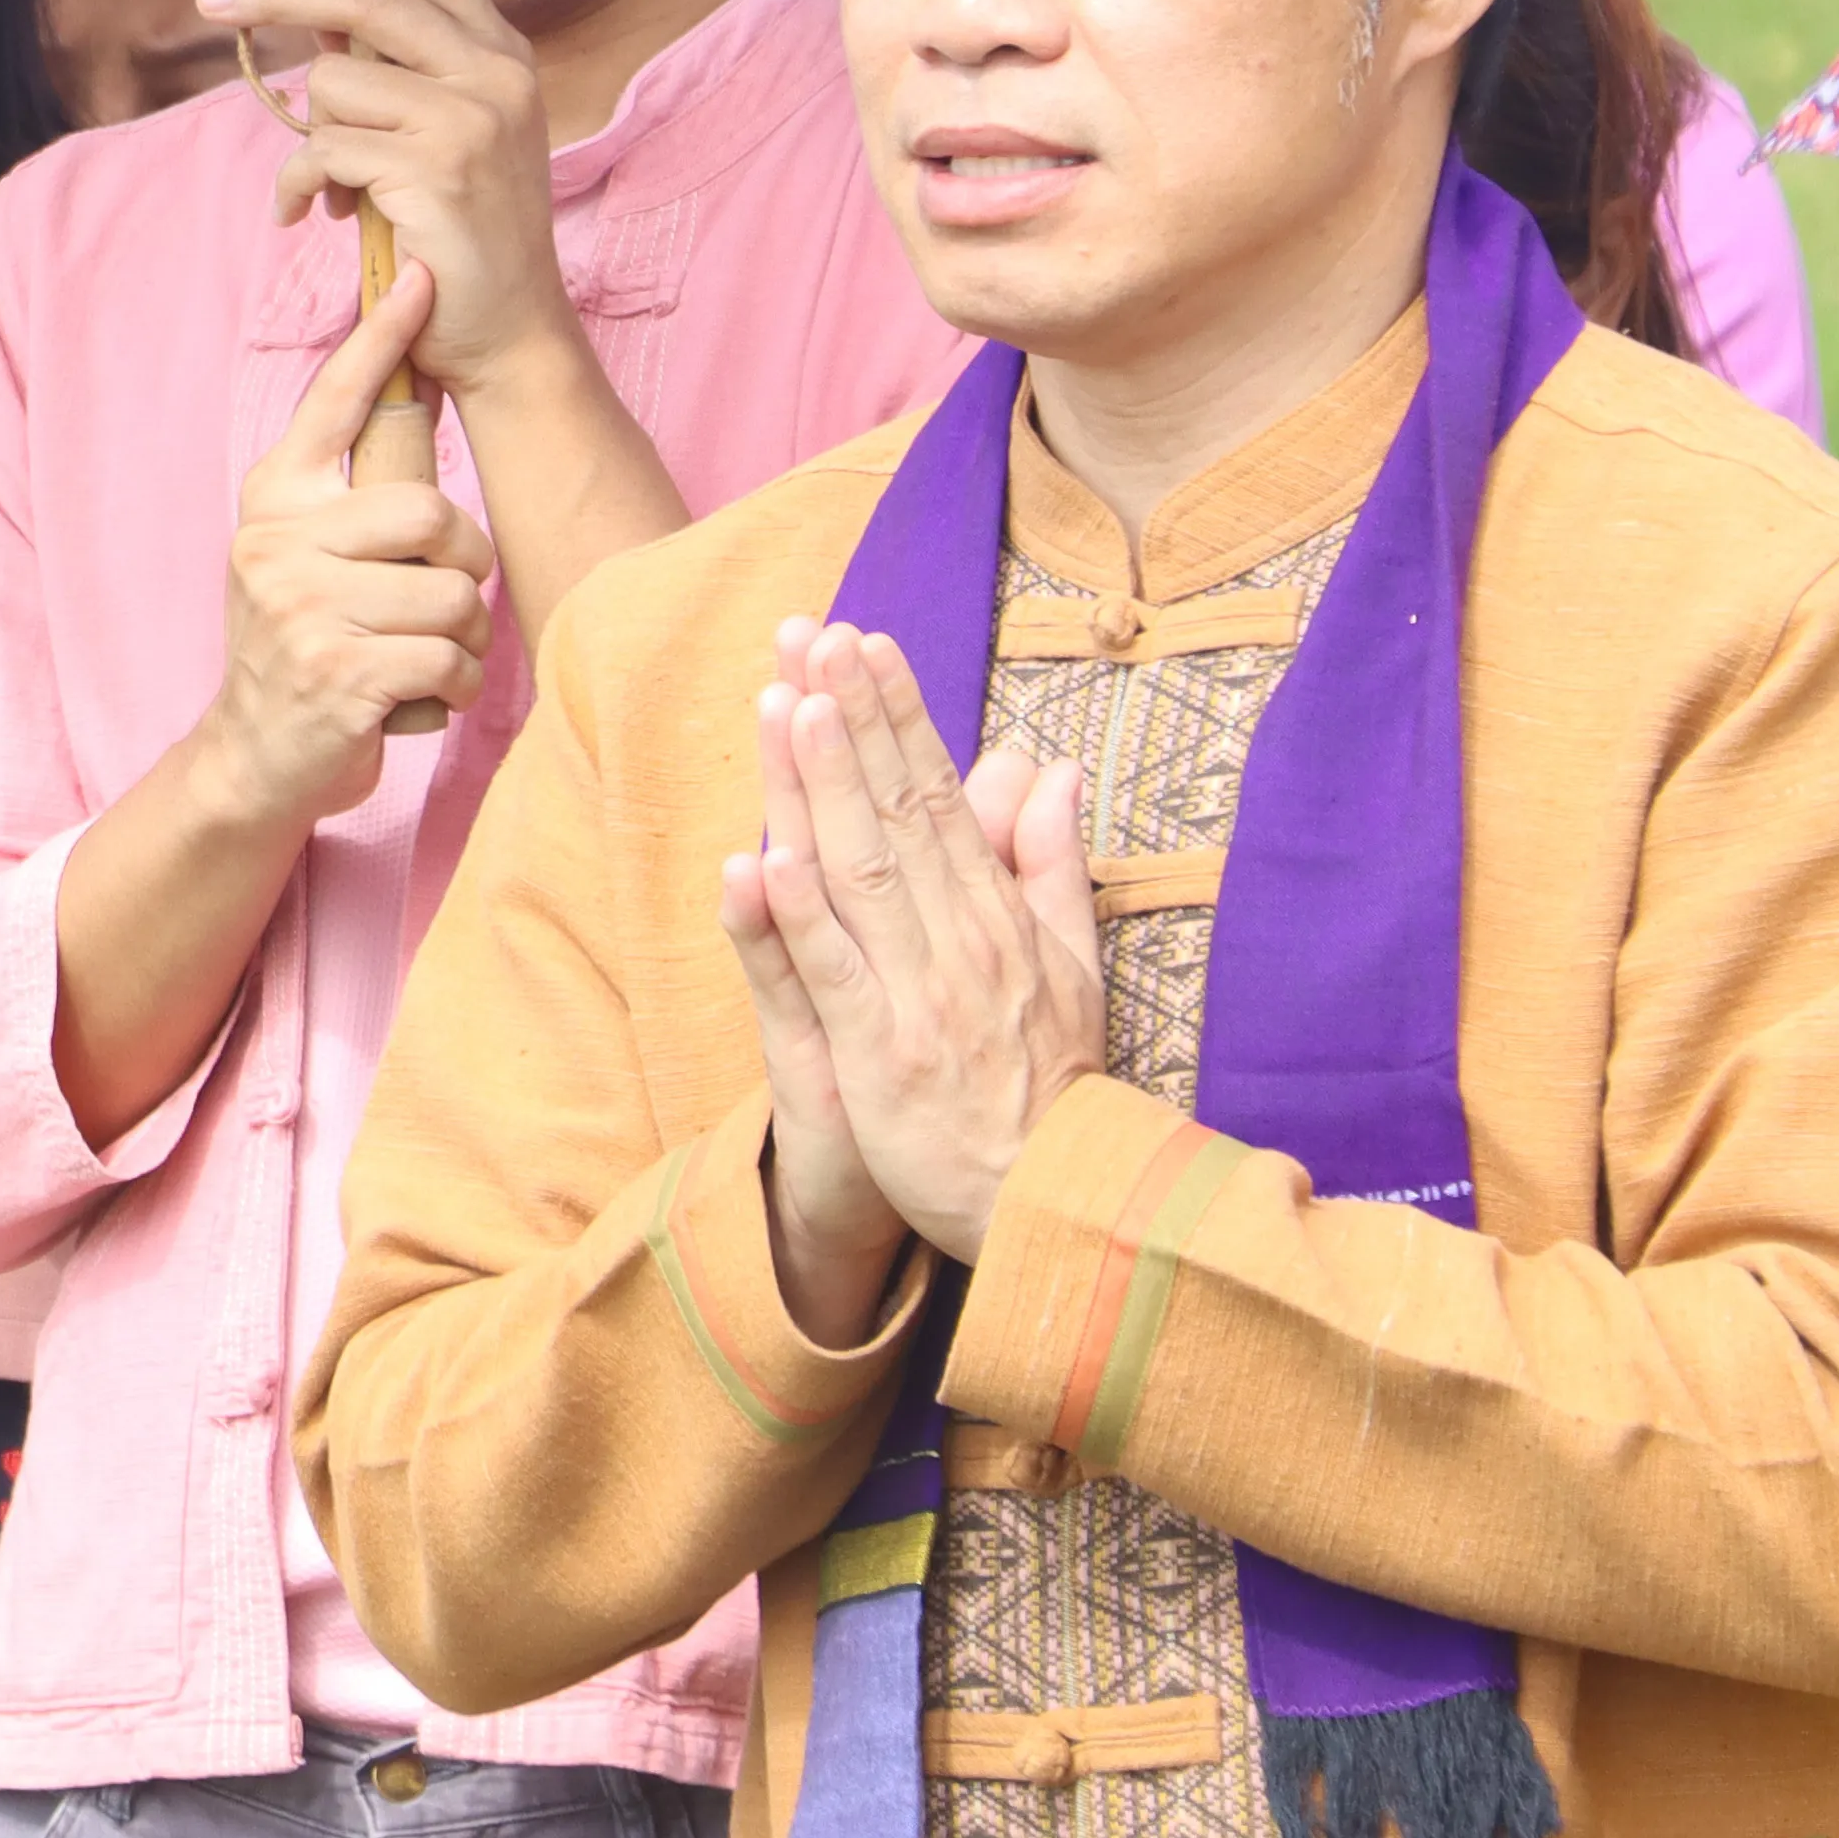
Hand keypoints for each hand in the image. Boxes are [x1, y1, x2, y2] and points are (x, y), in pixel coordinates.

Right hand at [192, 255, 492, 833]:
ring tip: (420, 660)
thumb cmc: (308, 645)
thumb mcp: (312, 556)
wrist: (255, 757)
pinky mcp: (337, 675)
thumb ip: (358, 492)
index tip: (419, 276)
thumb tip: (416, 395)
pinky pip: (449, 660)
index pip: (335, 402)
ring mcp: (302, 609)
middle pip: (431, 511)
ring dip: (461, 641)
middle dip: (462, 564)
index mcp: (276, 497)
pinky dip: (454, 690)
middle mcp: (277, 541)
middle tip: (439, 602)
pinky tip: (414, 701)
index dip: (382, 338)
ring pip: (453, 594)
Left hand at [203, 0, 577, 400]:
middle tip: (207, 1)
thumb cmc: (459, 235)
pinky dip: (303, 186)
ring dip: (313, 139)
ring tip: (340, 188)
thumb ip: (380, 55)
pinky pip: (323, 149)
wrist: (508, 335)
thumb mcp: (428, 132)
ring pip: (332, 84)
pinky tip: (319, 218)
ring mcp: (470, 119)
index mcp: (499, 55)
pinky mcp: (435, 169)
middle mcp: (495, 74)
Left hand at [718, 619, 1100, 1273]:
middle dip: (855, 718)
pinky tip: (765, 855)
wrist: (1056, 1201)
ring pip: (862, 872)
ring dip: (825, 787)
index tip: (866, 643)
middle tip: (817, 635)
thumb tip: (1054, 770)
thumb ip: (1051, 866)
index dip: (899, 716)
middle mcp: (960, 940)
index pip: (939, 793)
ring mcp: (918, 995)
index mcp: (997, 915)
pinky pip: (831, 974)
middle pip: (896, 810)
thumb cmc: (1051, 1084)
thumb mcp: (1073, 966)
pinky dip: (798, 915)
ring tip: (796, 704)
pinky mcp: (878, 1055)